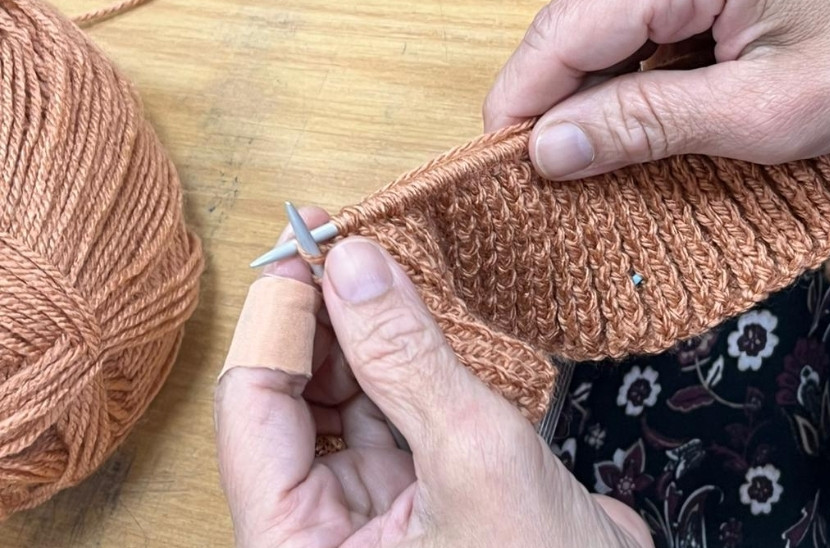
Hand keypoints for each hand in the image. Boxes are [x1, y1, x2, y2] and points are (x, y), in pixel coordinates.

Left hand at [215, 207, 653, 546]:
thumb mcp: (475, 457)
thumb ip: (407, 359)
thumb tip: (353, 265)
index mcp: (298, 546)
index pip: (252, 411)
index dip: (278, 319)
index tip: (305, 243)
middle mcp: (316, 531)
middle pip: (286, 401)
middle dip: (317, 319)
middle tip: (343, 243)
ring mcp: (363, 511)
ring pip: (336, 400)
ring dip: (356, 333)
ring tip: (376, 268)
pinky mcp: (408, 492)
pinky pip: (384, 412)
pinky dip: (396, 360)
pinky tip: (407, 313)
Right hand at [483, 0, 829, 179]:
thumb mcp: (765, 108)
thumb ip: (646, 124)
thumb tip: (548, 152)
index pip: (555, 37)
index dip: (520, 111)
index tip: (506, 181)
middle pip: (568, 35)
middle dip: (556, 113)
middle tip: (558, 192)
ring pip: (599, 37)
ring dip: (596, 104)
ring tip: (603, 172)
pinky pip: (639, 33)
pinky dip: (634, 86)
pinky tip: (646, 131)